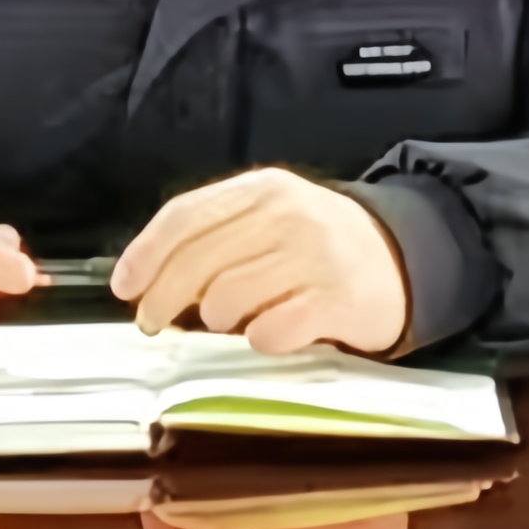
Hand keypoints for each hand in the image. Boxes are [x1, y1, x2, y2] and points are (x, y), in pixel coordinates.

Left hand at [110, 168, 407, 356]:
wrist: (404, 261)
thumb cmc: (321, 245)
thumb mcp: (271, 217)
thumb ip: (218, 234)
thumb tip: (149, 280)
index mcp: (264, 188)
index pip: (185, 216)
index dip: (145, 255)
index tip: (125, 287)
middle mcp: (288, 215)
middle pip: (197, 264)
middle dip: (163, 300)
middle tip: (153, 322)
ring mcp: (314, 257)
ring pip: (226, 301)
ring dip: (219, 322)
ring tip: (237, 320)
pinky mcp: (336, 301)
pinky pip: (268, 333)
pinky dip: (261, 340)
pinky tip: (275, 331)